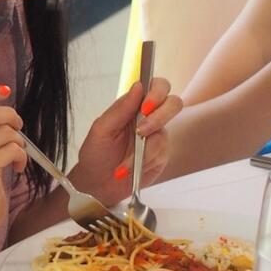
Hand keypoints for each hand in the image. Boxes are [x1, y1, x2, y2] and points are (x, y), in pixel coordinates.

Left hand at [71, 77, 181, 202]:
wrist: (97, 183)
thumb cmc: (96, 153)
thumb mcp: (101, 129)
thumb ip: (120, 108)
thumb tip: (138, 86)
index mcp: (133, 105)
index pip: (156, 86)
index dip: (157, 92)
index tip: (146, 106)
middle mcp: (149, 117)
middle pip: (173, 103)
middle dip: (159, 117)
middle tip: (140, 132)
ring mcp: (157, 136)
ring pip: (164, 134)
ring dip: (142, 150)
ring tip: (122, 163)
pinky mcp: (161, 155)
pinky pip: (161, 154)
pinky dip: (142, 163)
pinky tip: (127, 169)